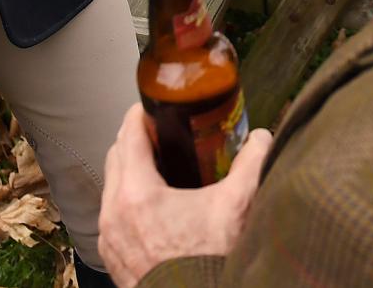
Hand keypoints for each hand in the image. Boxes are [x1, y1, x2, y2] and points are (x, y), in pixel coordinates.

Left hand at [100, 103, 273, 283]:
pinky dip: (127, 205)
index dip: (141, 115)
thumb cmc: (211, 263)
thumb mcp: (238, 206)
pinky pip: (113, 219)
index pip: (128, 135)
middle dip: (136, 141)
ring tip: (161, 173)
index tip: (153, 108)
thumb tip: (261, 138)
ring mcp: (110, 240)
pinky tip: (155, 210)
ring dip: (131, 173)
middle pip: (116, 158)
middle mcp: (114, 215)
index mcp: (137, 194)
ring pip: (112, 190)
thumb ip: (253, 163)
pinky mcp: (114, 260)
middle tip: (162, 136)